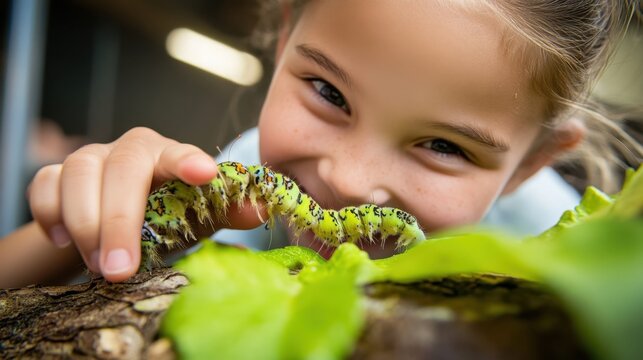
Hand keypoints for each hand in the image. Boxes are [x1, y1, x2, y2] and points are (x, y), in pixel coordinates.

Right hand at [27, 127, 261, 281]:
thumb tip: (259, 210)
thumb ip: (228, 212)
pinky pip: (43, 186)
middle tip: (120, 269)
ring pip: (77, 175)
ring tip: (99, 265)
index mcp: (168, 155)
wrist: (124, 221)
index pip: (179, 153)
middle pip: (122, 169)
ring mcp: (91, 158)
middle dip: (120, 222)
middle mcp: (129, 150)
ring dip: (86, 224)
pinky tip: (64, 241)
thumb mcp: (200, 217)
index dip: (189, 161)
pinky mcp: (56, 173)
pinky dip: (50, 214)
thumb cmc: (168, 214)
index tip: (203, 174)